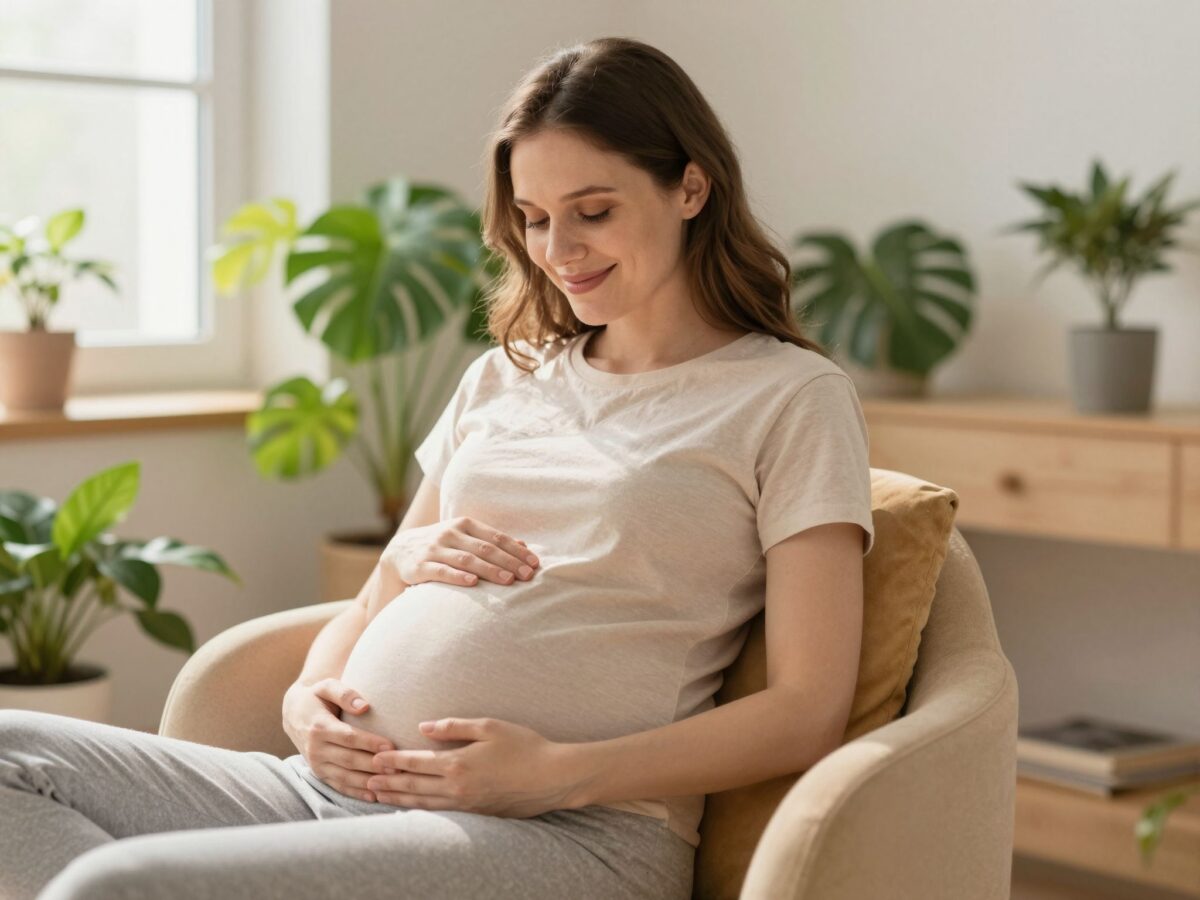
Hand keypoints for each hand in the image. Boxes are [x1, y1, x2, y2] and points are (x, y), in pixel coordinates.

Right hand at [282, 678, 395, 801]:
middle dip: (374, 765)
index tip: (391, 746)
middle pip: (349, 760)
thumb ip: (345, 693)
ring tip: (391, 783)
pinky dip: (356, 793)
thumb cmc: (317, 697)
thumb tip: (364, 706)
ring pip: (345, 777)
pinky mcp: (319, 774)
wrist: (294, 713)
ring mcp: (316, 764)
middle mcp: (315, 749)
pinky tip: (374, 796)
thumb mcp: (326, 686)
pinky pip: (338, 786)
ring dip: (368, 782)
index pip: (349, 737)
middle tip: (398, 768)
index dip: (370, 743)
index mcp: (319, 727)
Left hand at [366, 717, 580, 817]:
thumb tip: (423, 728)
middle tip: (365, 780)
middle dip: (387, 782)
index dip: (393, 760)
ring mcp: (466, 805)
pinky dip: (420, 810)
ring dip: (398, 799)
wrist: (552, 778)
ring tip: (378, 795)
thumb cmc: (524, 747)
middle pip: (413, 786)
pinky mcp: (476, 815)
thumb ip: (454, 727)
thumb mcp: (490, 726)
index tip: (374, 756)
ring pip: (423, 804)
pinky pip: (439, 813)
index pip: (416, 763)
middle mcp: (457, 789)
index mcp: (458, 764)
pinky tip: (411, 807)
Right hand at [383, 517, 539, 590]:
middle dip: (509, 562)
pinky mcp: (420, 566)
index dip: (517, 550)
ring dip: (489, 570)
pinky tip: (473, 583)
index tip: (535, 563)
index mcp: (464, 525)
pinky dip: (458, 577)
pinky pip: (441, 571)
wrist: (399, 552)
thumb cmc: (442, 546)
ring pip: (466, 559)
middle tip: (528, 575)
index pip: (496, 537)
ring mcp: (434, 549)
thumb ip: (491, 540)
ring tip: (509, 580)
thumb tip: (524, 545)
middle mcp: (450, 533)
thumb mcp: (465, 538)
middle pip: (485, 548)